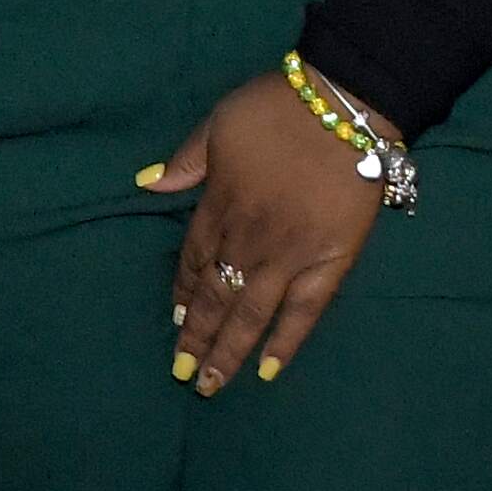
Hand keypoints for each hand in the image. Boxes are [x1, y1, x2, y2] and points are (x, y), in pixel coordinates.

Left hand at [144, 72, 382, 394]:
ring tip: (210, 384)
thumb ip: (186, 160)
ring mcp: (288, 256)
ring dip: (227, 351)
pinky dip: (285, 343)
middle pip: (216, 296)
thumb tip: (147, 183)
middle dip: (197, 337)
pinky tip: (267, 371)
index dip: (184, 292)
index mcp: (218, 206)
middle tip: (182, 372)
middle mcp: (247, 240)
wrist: (344, 106)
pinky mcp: (329, 263)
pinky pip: (303, 312)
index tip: (176, 319)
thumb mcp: (217, 124)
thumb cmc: (278, 109)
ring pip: (250, 314)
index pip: (194, 260)